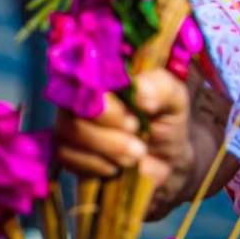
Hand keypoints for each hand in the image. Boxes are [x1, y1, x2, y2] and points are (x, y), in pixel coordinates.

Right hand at [54, 68, 191, 188]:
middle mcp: (81, 92)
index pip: (88, 77)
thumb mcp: (175, 99)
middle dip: (109, 132)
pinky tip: (116, 166)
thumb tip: (140, 91)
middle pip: (74, 109)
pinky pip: (65, 156)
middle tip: (138, 140)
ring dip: (107, 150)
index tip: (134, 122)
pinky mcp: (64, 148)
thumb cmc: (167, 119)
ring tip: (136, 154)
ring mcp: (68, 119)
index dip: (107, 105)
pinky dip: (96, 165)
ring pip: (68, 133)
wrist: (164, 158)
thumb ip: (162, 88)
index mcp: (107, 72)